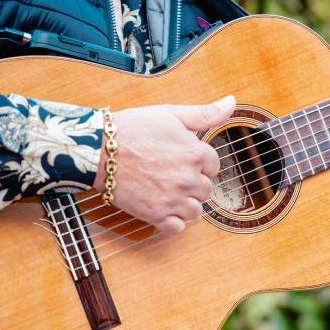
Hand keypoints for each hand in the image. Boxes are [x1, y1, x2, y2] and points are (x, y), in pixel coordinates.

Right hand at [93, 95, 235, 233]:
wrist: (98, 150)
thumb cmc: (132, 129)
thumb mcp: (171, 114)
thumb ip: (205, 113)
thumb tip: (231, 102)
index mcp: (196, 154)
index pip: (213, 166)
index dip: (198, 162)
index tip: (182, 158)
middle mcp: (189, 179)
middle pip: (206, 190)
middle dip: (193, 183)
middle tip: (171, 173)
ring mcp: (173, 199)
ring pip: (195, 211)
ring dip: (185, 203)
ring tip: (166, 190)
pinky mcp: (156, 215)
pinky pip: (178, 227)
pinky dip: (172, 220)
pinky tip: (161, 206)